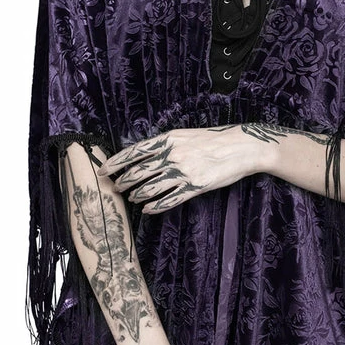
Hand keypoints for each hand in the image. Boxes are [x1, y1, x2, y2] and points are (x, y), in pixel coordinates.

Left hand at [97, 125, 264, 213]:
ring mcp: (183, 171)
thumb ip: (165, 144)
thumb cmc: (214, 139)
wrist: (241, 146)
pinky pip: (169, 199)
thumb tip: (145, 153)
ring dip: (138, 195)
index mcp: (168, 139)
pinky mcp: (195, 186)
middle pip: (138, 172)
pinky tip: (149, 209)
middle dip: (123, 182)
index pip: (134, 152)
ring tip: (133, 198)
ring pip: (151, 188)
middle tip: (116, 188)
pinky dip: (156, 206)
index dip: (115, 163)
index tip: (103, 170)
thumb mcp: (185, 135)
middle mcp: (173, 154)